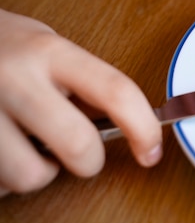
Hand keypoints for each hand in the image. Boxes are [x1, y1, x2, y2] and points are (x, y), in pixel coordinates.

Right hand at [0, 10, 161, 195]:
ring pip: (30, 175)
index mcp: (50, 52)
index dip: (144, 128)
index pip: (116, 91)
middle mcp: (18, 78)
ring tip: (27, 148)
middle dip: (89, 162)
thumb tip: (123, 122)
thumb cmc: (2, 44)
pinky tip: (2, 151)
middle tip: (79, 154)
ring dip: (37, 172)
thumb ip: (80, 80)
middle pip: (78, 144)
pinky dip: (4, 178)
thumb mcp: (46, 47)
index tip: (151, 150)